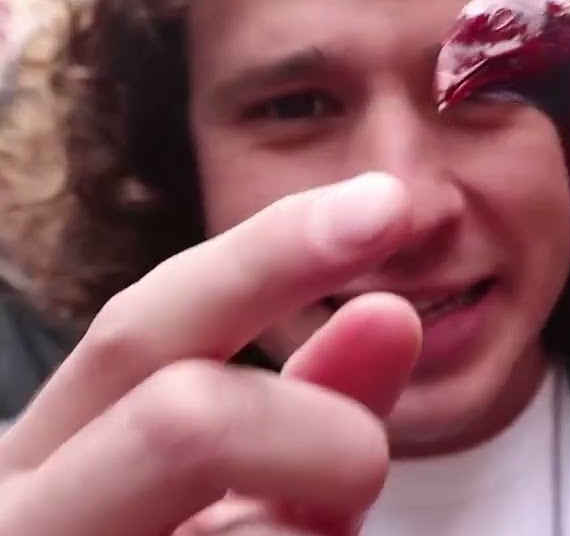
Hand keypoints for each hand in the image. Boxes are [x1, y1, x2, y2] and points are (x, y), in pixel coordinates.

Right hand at [0, 173, 422, 535]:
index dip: (276, 253)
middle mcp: (24, 515)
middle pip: (186, 415)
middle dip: (316, 434)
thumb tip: (393, 310)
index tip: (388, 204)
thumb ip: (307, 411)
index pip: (152, 324)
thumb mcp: (235, 496)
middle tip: (358, 469)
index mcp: (42, 460)